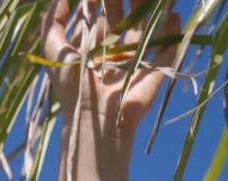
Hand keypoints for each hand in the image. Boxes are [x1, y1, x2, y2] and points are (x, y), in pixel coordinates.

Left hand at [42, 0, 178, 136]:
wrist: (96, 121)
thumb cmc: (73, 89)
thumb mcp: (54, 52)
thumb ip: (53, 23)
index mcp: (95, 46)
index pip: (103, 13)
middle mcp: (116, 51)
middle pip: (125, 14)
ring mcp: (136, 60)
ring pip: (147, 26)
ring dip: (151, 5)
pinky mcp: (153, 72)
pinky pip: (168, 49)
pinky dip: (174, 31)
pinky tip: (175, 13)